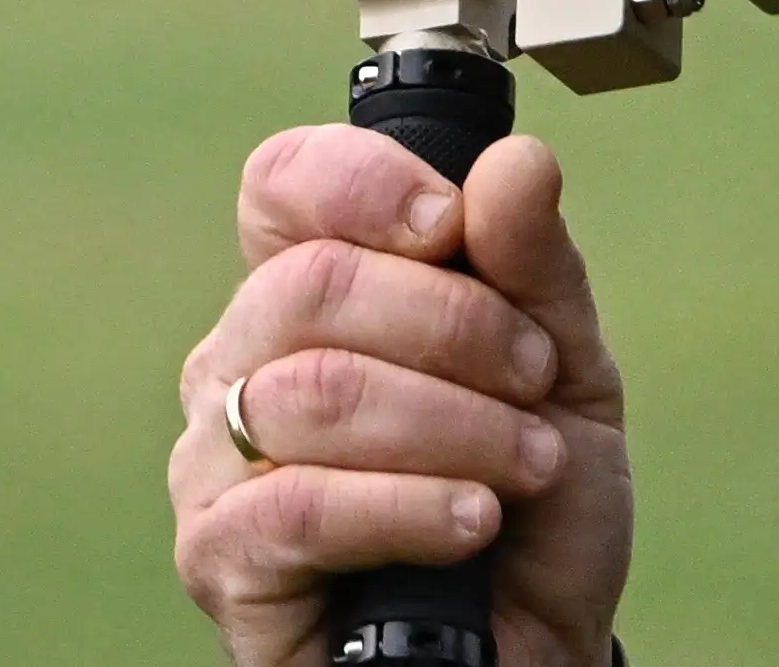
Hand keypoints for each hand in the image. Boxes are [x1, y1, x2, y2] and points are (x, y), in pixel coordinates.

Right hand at [170, 118, 629, 666]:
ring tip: (526, 467)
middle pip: (312, 282)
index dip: (364, 184)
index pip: (284, 185)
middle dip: (452, 325)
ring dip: (454, 426)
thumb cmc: (534, 506)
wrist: (538, 651)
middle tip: (533, 378)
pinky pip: (302, 506)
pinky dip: (410, 505)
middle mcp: (239, 360)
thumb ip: (534, 267)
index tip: (454, 225)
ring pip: (316, 392)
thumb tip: (515, 161)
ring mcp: (215, 460)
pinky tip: (473, 522)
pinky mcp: (221, 559)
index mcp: (306, 290)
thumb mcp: (563, 370)